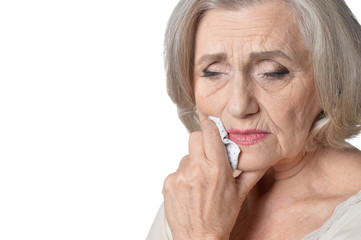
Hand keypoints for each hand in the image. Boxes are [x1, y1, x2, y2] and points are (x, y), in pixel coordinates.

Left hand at [162, 119, 265, 239]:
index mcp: (217, 169)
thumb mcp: (240, 194)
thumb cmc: (221, 218)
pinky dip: (183, 176)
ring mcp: (181, 176)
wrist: (199, 238)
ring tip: (200, 181)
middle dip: (202, 142)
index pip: (210, 132)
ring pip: (186, 156)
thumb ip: (251, 172)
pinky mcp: (169, 183)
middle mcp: (197, 170)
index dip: (210, 126)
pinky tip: (190, 190)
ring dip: (193, 163)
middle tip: (207, 156)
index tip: (211, 126)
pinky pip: (177, 170)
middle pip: (194, 137)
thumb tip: (261, 157)